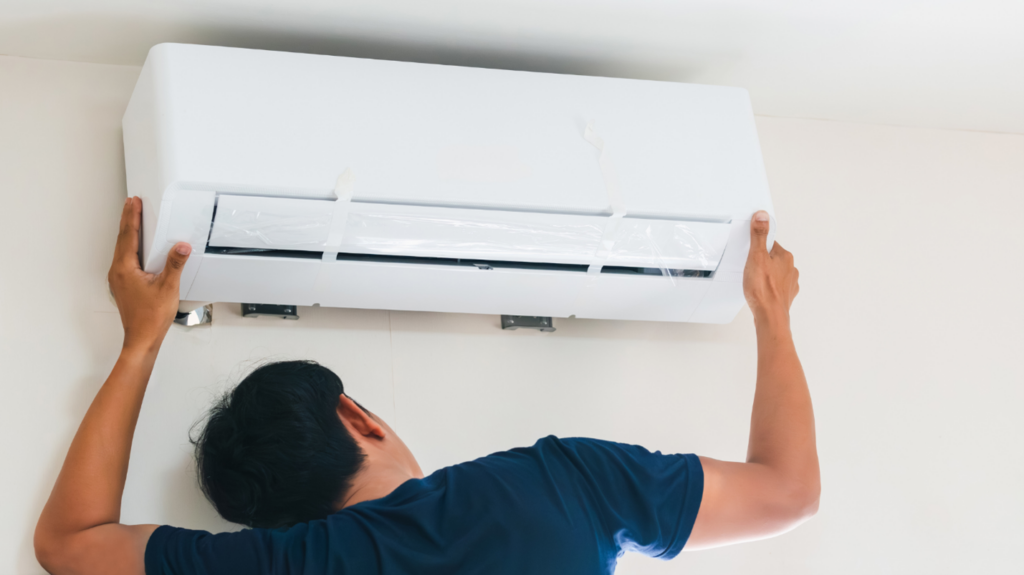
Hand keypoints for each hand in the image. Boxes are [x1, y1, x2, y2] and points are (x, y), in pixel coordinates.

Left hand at [107, 197, 191, 352]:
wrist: (142, 338)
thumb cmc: (150, 318)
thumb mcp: (168, 287)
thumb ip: (175, 264)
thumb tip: (181, 247)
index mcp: (124, 268)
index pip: (128, 235)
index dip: (131, 217)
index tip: (134, 202)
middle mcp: (117, 272)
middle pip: (122, 239)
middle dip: (127, 220)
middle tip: (131, 204)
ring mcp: (118, 279)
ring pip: (122, 248)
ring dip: (128, 232)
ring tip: (133, 220)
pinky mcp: (123, 285)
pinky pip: (124, 259)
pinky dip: (130, 246)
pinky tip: (137, 247)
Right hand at [743, 211, 798, 325]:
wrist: (770, 316)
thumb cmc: (763, 290)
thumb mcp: (756, 257)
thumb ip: (759, 236)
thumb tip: (762, 216)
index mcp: (785, 257)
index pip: (771, 244)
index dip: (759, 247)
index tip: (752, 251)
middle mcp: (791, 269)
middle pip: (774, 258)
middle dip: (762, 261)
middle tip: (751, 266)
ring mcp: (789, 283)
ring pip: (776, 273)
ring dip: (766, 275)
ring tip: (755, 280)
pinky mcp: (785, 296)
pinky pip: (776, 287)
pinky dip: (769, 288)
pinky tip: (761, 291)